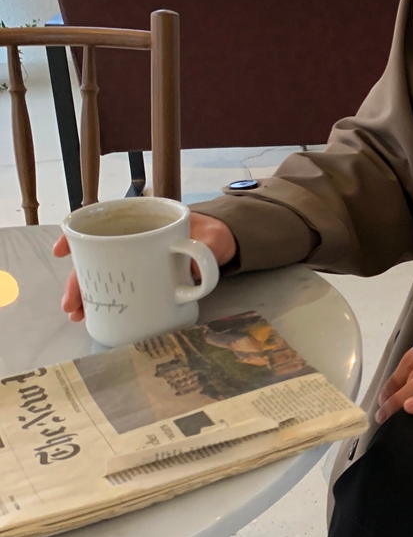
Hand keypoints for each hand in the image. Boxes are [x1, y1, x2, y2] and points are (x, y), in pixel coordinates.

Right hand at [54, 211, 236, 322]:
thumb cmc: (214, 235)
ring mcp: (137, 259)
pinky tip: (94, 314)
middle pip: (97, 256)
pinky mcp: (144, 277)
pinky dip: (103, 299)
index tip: (63, 250)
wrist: (225, 245)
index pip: (102, 223)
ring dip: (86, 293)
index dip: (78, 236)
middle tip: (72, 303)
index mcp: (145, 222)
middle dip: (79, 279)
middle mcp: (134, 239)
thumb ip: (205, 251)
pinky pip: (118, 286)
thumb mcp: (212, 238)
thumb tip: (191, 272)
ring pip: (102, 273)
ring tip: (77, 313)